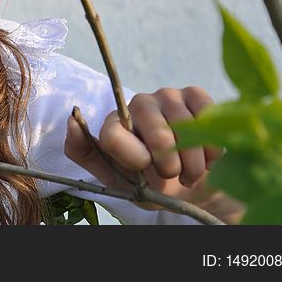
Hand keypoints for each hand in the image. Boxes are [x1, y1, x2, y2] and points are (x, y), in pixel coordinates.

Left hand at [64, 87, 241, 222]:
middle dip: (168, 164)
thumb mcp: (112, 177)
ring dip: (193, 162)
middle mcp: (137, 103)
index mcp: (114, 123)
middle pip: (155, 131)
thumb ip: (84, 152)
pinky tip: (206, 156)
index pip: (113, 134)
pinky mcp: (194, 94)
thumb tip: (71, 118)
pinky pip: (206, 116)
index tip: (145, 170)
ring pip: (185, 128)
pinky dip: (211, 146)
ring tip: (189, 172)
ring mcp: (167, 95)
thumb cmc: (147, 182)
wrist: (187, 187)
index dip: (133, 158)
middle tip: (171, 175)